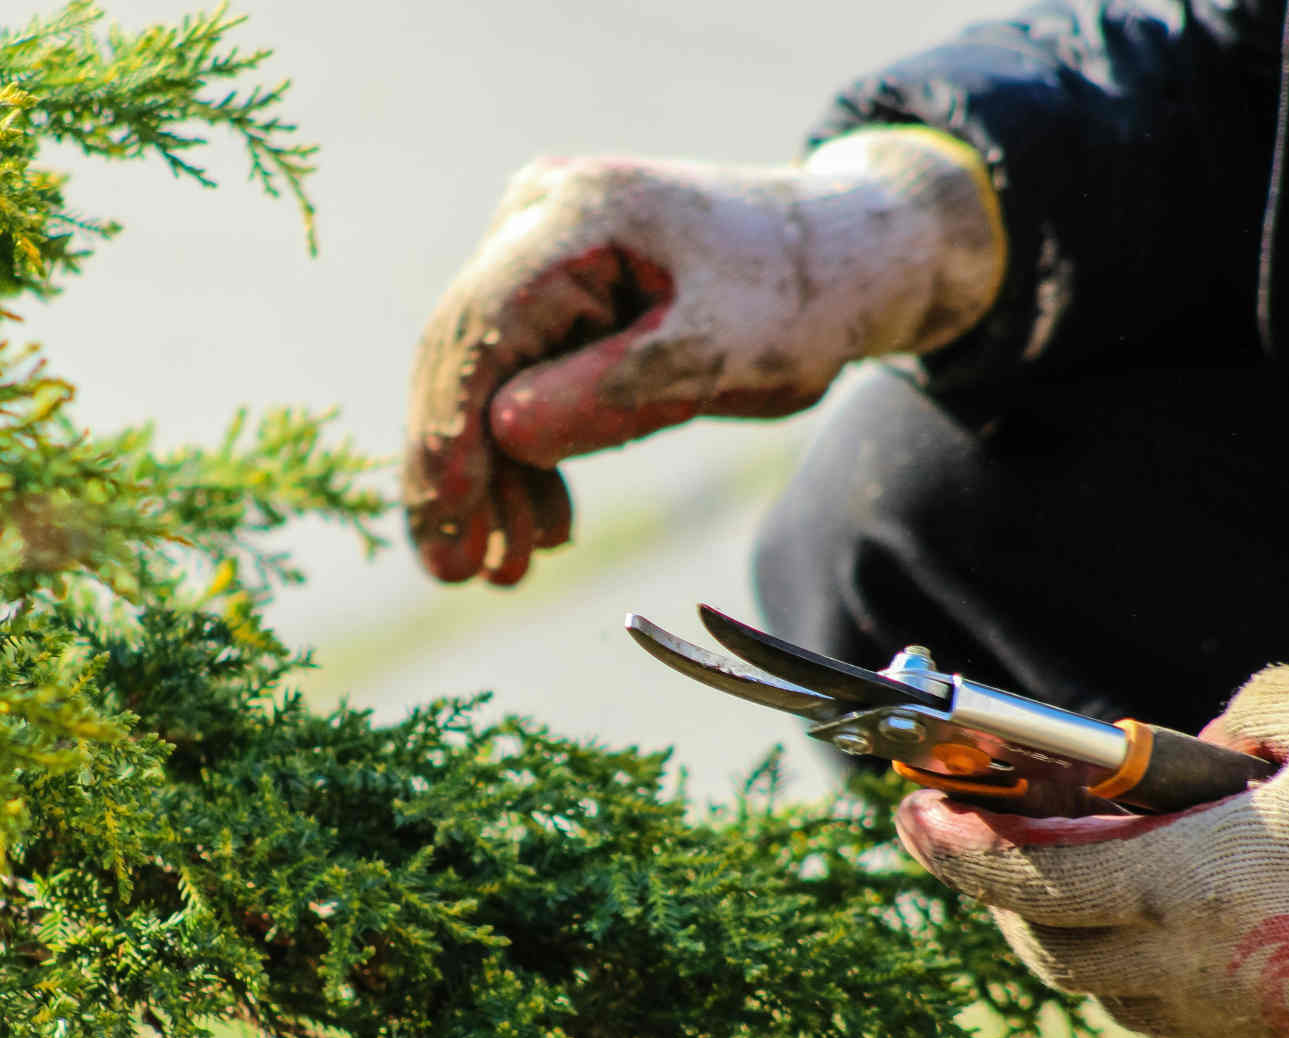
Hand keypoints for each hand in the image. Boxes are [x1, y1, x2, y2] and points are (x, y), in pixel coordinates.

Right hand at [403, 128, 1004, 583]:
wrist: (843, 257)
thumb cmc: (797, 298)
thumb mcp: (719, 356)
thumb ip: (613, 392)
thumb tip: (503, 435)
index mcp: (580, 215)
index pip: (481, 327)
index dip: (450, 431)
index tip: (445, 522)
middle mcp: (539, 218)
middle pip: (465, 355)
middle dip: (457, 470)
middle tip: (455, 572)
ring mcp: (541, 250)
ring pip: (484, 376)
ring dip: (492, 477)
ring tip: (506, 569)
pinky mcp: (555, 291)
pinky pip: (518, 376)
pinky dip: (527, 454)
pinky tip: (541, 524)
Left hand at [895, 662, 1288, 1037]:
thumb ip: (1244, 714)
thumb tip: (1195, 747)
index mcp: (1195, 881)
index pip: (1029, 878)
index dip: (955, 850)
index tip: (909, 815)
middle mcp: (1206, 969)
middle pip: (1052, 952)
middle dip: (1001, 898)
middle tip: (981, 843)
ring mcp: (1257, 1029)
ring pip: (1118, 1001)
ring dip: (1076, 945)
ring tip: (1072, 884)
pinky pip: (1192, 1037)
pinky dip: (1154, 992)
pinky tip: (1169, 950)